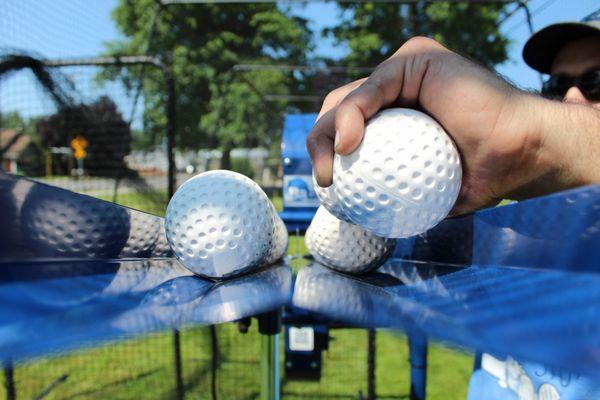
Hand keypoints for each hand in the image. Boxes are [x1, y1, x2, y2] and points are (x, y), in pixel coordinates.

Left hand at [307, 37, 551, 214]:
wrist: (520, 157)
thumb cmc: (480, 176)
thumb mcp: (422, 191)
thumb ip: (390, 193)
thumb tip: (357, 217)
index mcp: (395, 119)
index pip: (346, 132)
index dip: (327, 156)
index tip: (328, 192)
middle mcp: (397, 92)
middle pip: (339, 112)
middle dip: (319, 145)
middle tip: (325, 183)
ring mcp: (405, 73)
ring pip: (347, 98)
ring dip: (326, 135)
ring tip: (331, 170)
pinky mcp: (416, 60)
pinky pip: (373, 87)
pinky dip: (352, 115)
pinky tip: (347, 145)